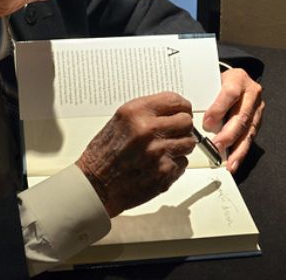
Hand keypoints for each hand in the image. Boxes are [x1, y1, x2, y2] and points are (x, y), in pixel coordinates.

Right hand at [76, 92, 195, 217]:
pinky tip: (157, 165)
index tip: (182, 111)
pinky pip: (183, 163)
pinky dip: (174, 165)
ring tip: (163, 150)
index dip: (182, 107)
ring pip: (189, 143)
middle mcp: (148, 130)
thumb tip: (172, 110)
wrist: (96, 184)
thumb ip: (147, 113)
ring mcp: (158, 152)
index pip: (175, 101)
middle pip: (186, 122)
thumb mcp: (121, 121)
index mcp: (136, 113)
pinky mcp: (164, 172)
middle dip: (182, 128)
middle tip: (173, 133)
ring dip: (180, 147)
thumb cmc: (104, 154)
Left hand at [203, 68, 264, 172]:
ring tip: (229, 163)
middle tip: (216, 147)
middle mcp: (251, 93)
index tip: (207, 123)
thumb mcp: (211, 82)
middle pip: (241, 116)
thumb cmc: (219, 82)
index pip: (230, 93)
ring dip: (237, 149)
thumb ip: (204, 96)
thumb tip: (188, 116)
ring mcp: (257, 108)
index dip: (219, 109)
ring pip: (248, 131)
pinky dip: (240, 152)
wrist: (235, 80)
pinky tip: (234, 162)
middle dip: (228, 135)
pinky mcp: (258, 121)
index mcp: (238, 79)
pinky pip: (250, 138)